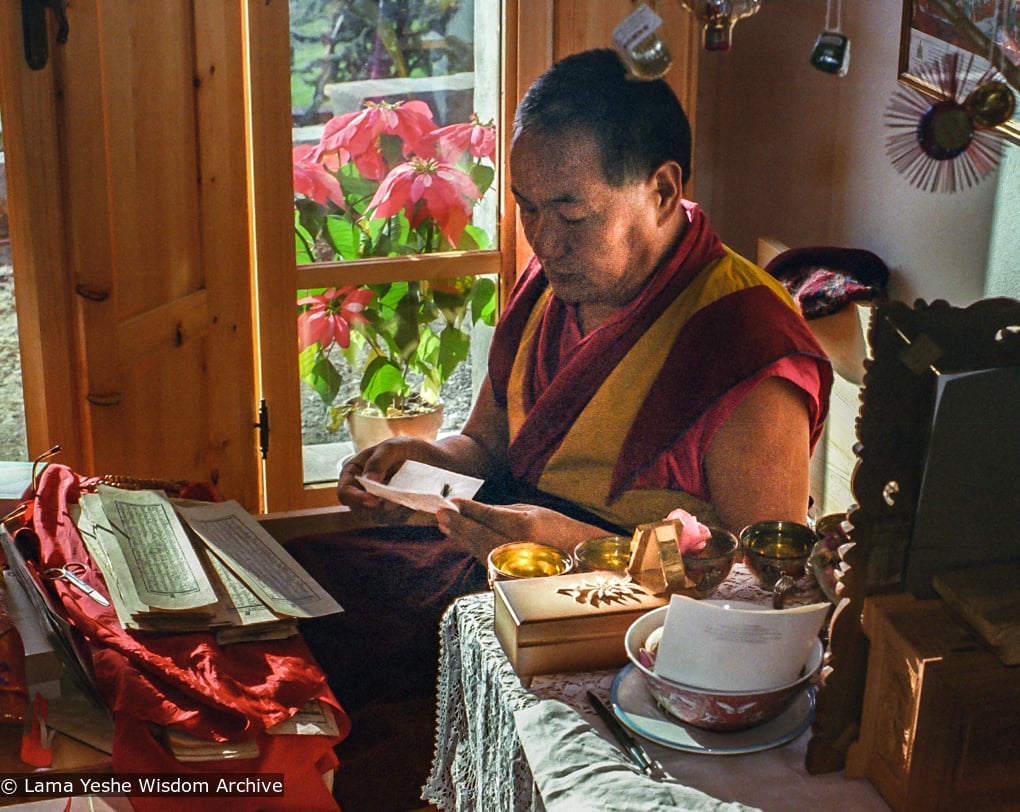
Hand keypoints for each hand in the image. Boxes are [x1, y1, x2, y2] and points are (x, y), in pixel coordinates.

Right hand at [336, 437, 447, 523]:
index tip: (374, 501)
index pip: (345, 492)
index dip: (355, 499)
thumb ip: (379, 460)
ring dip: (393, 512)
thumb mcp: (395, 446)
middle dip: (377, 508)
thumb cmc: (411, 449)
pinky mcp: (395, 513)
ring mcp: (379, 503)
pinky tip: (415, 502)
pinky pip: (396, 521)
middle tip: (396, 501)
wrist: (436, 460)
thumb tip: (368, 479)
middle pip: (359, 510)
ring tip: (409, 498)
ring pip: (378, 518)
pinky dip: (405, 514)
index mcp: (355, 472)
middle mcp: (363, 490)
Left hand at [435, 500, 604, 561]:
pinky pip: (486, 560)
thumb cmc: (560, 531)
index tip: (454, 502)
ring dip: (461, 536)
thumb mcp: (537, 512)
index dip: (469, 509)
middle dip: (459, 523)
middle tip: (441, 513)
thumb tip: (477, 510)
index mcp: (526, 528)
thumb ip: (505, 511)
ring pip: (479, 550)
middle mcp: (518, 548)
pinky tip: (462, 538)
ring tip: (445, 524)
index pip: (490, 517)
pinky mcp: (512, 578)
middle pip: (480, 535)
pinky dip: (472, 548)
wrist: (583, 561)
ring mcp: (514, 566)